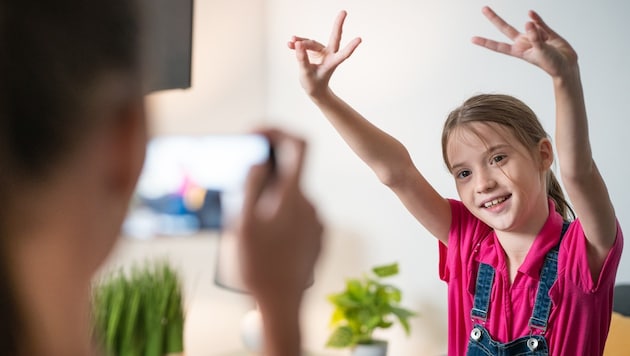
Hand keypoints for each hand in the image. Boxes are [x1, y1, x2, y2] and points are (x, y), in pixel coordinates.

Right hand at [236, 129, 322, 301]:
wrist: (283, 305)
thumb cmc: (260, 267)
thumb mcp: (243, 224)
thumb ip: (250, 187)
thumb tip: (258, 162)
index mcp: (293, 196)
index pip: (298, 145)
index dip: (278, 131)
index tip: (258, 134)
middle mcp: (311, 204)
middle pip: (289, 174)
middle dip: (265, 179)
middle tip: (242, 199)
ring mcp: (317, 222)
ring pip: (290, 198)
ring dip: (271, 204)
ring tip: (253, 230)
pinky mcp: (318, 237)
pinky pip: (298, 217)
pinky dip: (281, 219)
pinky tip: (268, 242)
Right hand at [288, 10, 361, 97]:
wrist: (314, 89)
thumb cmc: (313, 84)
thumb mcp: (306, 73)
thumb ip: (303, 59)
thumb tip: (298, 44)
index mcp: (332, 63)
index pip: (342, 54)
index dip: (350, 47)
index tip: (359, 39)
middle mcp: (329, 55)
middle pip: (334, 37)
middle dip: (338, 24)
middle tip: (344, 12)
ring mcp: (322, 51)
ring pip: (312, 43)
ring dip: (301, 42)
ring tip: (290, 42)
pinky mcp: (315, 51)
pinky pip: (305, 45)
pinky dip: (298, 44)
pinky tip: (290, 43)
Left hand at [472, 6, 577, 78]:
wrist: (567, 66)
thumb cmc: (552, 64)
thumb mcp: (541, 51)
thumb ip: (534, 36)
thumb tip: (527, 21)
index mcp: (518, 51)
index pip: (498, 46)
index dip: (485, 42)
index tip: (472, 39)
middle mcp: (523, 42)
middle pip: (505, 28)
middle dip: (494, 18)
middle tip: (484, 8)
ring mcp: (533, 36)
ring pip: (530, 25)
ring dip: (537, 29)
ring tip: (546, 42)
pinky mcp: (545, 32)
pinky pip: (539, 22)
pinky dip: (536, 18)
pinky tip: (531, 14)